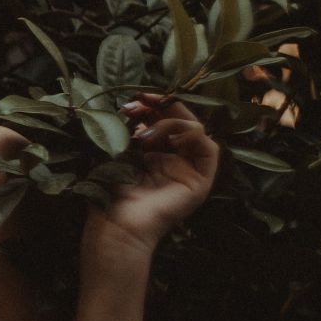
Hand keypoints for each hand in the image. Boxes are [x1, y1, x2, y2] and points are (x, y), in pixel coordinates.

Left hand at [92, 92, 220, 251]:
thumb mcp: (118, 151)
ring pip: (196, 130)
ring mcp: (188, 171)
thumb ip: (130, 129)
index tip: (134, 98)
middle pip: (181, 120)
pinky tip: (172, 140)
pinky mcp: (200, 182)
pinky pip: (210, 150)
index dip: (152, 105)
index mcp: (153, 153)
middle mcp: (173, 160)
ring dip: (172, 123)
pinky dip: (194, 136)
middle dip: (162, 106)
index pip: (163, 119)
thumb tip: (136, 105)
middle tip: (141, 101)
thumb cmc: (110, 192)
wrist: (116, 223)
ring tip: (145, 136)